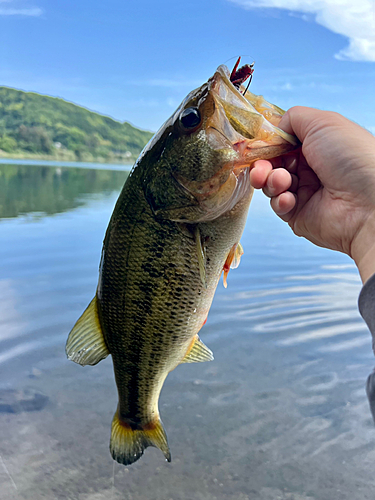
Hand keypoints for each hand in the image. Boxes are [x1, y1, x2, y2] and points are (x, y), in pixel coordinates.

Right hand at [250, 106, 374, 282]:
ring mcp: (304, 193)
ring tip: (281, 181)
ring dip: (270, 181)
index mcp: (318, 145)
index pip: (282, 142)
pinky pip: (278, 206)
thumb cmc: (351, 158)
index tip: (256, 145)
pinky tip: (290, 199)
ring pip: (271, 185)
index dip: (267, 144)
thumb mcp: (322, 123)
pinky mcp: (299, 216)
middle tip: (261, 167)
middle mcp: (311, 168)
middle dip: (263, 164)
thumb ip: (292, 119)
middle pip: (272, 163)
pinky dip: (279, 200)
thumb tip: (274, 128)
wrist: (367, 204)